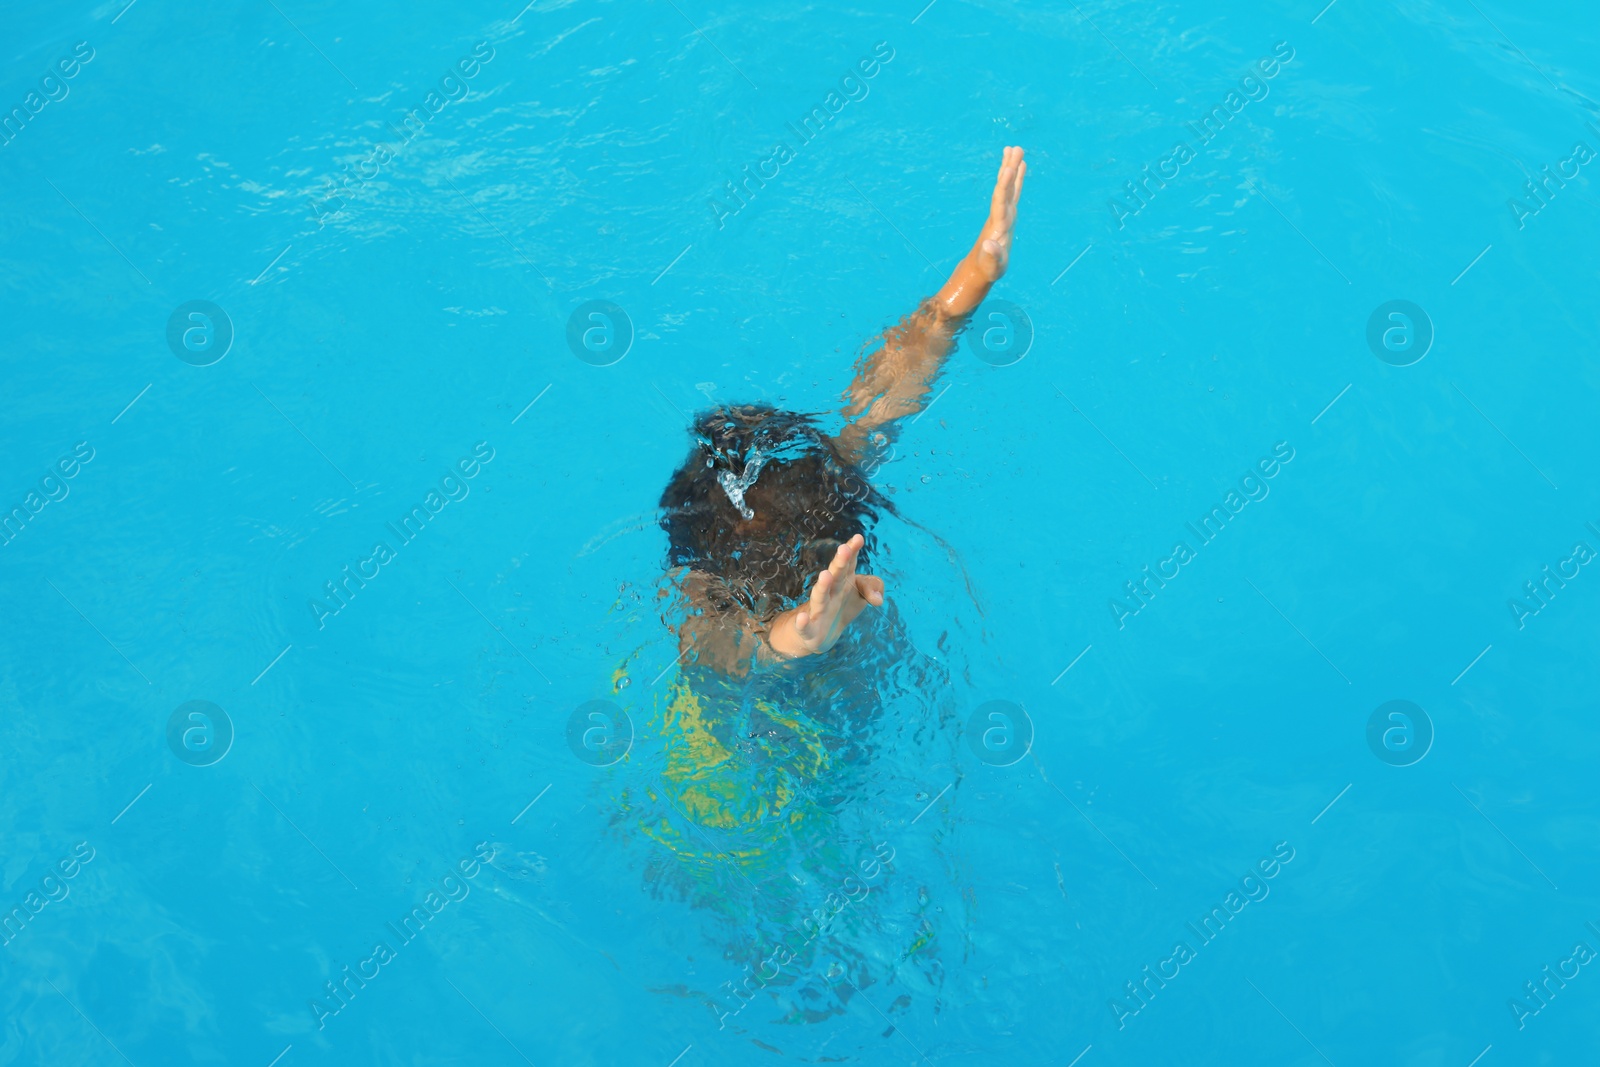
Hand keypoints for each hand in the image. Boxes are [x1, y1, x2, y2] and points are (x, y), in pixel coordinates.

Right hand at [767, 534, 884, 657]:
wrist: (820, 635)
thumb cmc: (842, 607)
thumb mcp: (861, 595)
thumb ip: (873, 588)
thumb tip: (877, 599)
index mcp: (843, 581)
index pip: (849, 564)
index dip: (853, 551)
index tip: (859, 538)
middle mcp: (830, 592)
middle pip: (836, 576)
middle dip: (840, 563)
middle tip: (844, 549)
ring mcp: (818, 610)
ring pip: (819, 597)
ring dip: (822, 586)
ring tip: (825, 575)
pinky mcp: (809, 630)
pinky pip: (805, 626)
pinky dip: (802, 623)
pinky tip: (802, 618)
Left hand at [974, 145, 1025, 282]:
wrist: (981, 268)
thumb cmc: (988, 269)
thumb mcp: (992, 267)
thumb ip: (992, 256)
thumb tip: (989, 245)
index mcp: (997, 225)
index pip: (1000, 201)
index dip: (1004, 185)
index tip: (1008, 168)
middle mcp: (999, 215)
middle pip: (1004, 188)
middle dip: (1009, 169)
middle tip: (1014, 148)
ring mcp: (1003, 213)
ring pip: (1008, 187)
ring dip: (1011, 168)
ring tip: (1015, 148)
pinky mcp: (1008, 214)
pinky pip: (1013, 192)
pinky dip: (1016, 179)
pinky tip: (1020, 165)